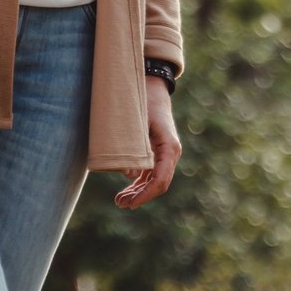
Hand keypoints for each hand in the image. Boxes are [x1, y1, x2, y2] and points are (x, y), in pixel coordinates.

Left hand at [116, 72, 182, 209]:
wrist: (152, 86)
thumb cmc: (143, 102)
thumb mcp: (135, 124)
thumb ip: (133, 148)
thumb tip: (130, 175)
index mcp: (169, 147)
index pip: (160, 179)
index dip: (146, 194)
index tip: (131, 203)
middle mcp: (171, 152)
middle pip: (158, 183)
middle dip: (140, 196)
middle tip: (120, 204)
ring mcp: (165, 153)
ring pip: (154, 180)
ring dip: (139, 192)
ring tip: (120, 201)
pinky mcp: (158, 151)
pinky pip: (151, 172)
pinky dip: (139, 183)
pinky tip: (126, 191)